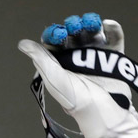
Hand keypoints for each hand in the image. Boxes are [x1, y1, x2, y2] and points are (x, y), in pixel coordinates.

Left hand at [19, 12, 137, 134]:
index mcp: (59, 65)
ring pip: (92, 33)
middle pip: (73, 34)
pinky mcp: (114, 58)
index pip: (54, 42)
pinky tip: (107, 24)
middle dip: (74, 26)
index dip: (55, 33)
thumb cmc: (78, 102)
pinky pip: (113, 39)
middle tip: (75, 27)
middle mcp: (76, 59)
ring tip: (92, 23)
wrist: (106, 114)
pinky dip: (112, 29)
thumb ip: (41, 60)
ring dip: (91, 24)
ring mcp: (96, 58)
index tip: (59, 33)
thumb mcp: (55, 80)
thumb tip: (22, 44)